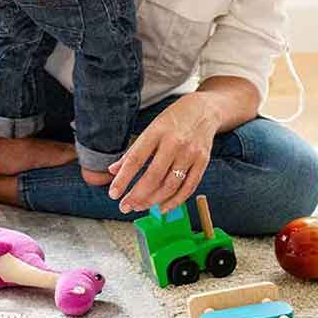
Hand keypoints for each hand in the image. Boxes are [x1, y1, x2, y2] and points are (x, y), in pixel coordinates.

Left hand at [106, 94, 216, 212]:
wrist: (204, 110)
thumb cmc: (173, 120)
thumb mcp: (150, 129)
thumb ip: (132, 151)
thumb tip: (113, 170)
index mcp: (157, 132)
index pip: (136, 159)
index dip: (123, 179)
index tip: (113, 194)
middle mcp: (174, 143)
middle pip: (154, 176)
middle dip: (137, 195)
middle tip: (125, 206)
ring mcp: (190, 153)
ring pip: (170, 185)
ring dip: (153, 200)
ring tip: (139, 206)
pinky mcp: (203, 162)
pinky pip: (188, 188)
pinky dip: (174, 202)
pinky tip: (162, 207)